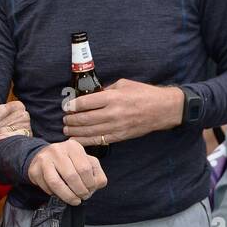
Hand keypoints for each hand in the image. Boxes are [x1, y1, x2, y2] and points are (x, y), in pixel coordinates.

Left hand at [0, 98, 31, 144]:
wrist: (20, 140)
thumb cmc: (4, 127)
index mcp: (16, 105)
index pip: (2, 109)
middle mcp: (23, 113)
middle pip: (3, 121)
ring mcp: (26, 123)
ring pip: (6, 129)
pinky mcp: (28, 133)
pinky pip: (16, 134)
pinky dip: (7, 136)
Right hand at [27, 139, 107, 205]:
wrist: (43, 157)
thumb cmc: (68, 162)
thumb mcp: (85, 161)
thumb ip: (96, 172)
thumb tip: (96, 185)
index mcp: (73, 146)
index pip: (85, 168)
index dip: (90, 184)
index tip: (91, 190)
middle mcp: (58, 150)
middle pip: (72, 176)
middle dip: (80, 191)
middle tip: (83, 197)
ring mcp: (44, 160)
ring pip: (57, 183)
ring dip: (68, 196)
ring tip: (75, 201)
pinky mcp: (34, 170)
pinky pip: (47, 187)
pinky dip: (56, 195)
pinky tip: (61, 194)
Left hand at [62, 79, 182, 145]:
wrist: (162, 109)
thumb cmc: (143, 93)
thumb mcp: (123, 84)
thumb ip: (106, 91)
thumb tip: (91, 95)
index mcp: (113, 98)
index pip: (86, 103)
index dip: (72, 106)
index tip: (67, 107)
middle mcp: (113, 113)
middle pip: (84, 119)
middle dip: (71, 120)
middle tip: (64, 119)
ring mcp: (116, 127)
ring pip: (89, 131)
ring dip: (75, 132)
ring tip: (66, 130)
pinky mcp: (119, 136)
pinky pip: (98, 140)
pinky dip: (85, 141)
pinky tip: (76, 140)